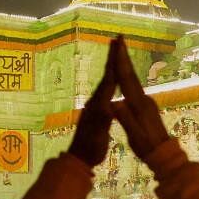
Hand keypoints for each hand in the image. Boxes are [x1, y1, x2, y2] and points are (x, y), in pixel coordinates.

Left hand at [67, 38, 117, 166]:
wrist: (80, 159)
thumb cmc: (90, 147)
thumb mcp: (98, 133)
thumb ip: (103, 118)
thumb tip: (110, 105)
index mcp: (99, 103)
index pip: (109, 78)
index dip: (115, 61)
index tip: (118, 44)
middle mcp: (97, 100)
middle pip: (107, 74)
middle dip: (113, 57)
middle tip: (118, 39)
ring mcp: (97, 105)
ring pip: (107, 81)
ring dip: (113, 66)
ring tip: (117, 54)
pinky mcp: (100, 111)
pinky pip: (108, 91)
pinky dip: (113, 81)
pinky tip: (115, 81)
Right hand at [110, 36, 170, 158]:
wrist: (165, 154)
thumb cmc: (147, 147)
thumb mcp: (134, 135)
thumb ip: (125, 119)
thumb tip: (115, 104)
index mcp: (138, 104)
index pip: (126, 79)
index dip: (120, 60)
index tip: (118, 43)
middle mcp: (143, 99)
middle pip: (131, 74)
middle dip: (124, 56)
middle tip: (119, 38)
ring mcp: (146, 102)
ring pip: (133, 79)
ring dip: (126, 65)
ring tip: (120, 52)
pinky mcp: (146, 107)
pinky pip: (134, 87)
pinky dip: (128, 77)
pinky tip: (125, 77)